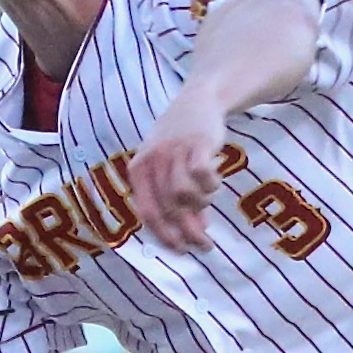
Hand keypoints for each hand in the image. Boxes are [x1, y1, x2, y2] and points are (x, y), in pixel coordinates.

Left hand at [127, 94, 229, 253]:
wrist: (198, 101)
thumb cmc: (180, 141)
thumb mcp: (170, 168)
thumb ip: (179, 199)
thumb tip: (196, 231)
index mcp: (139, 170)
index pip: (148, 212)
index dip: (165, 236)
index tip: (181, 251)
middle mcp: (152, 161)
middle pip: (169, 208)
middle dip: (188, 232)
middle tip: (205, 245)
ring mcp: (174, 150)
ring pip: (184, 193)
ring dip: (200, 204)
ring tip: (208, 200)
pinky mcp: (197, 142)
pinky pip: (202, 174)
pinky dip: (210, 184)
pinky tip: (214, 182)